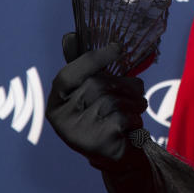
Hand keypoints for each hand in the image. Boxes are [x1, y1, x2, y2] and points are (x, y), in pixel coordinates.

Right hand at [46, 33, 147, 170]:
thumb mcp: (95, 92)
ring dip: (134, 103)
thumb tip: (70, 35)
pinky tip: (131, 128)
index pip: (68, 75)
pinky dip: (135, 119)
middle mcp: (61, 118)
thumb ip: (86, 67)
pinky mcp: (96, 144)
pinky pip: (124, 117)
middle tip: (134, 97)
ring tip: (132, 114)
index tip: (117, 48)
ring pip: (114, 100)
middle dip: (125, 86)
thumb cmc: (108, 117)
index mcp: (58, 101)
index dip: (93, 59)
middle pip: (98, 84)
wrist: (121, 156)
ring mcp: (77, 133)